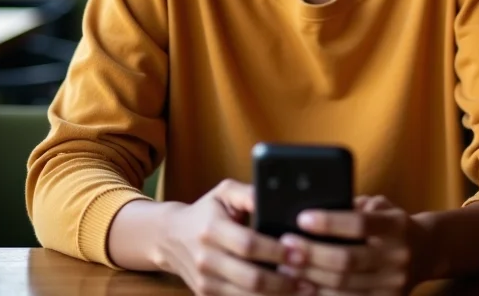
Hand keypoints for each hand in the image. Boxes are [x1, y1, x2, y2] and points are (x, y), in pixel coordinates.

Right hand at [156, 179, 304, 294]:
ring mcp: (204, 282)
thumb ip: (249, 193)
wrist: (170, 237)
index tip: (299, 251)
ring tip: (303, 290)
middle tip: (309, 278)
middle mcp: (205, 259)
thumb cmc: (206, 210)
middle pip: (249, 277)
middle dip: (282, 280)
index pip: (247, 244)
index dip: (274, 250)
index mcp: (211, 229)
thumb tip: (273, 195)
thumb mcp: (224, 192)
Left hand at [278, 196, 429, 295]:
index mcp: (397, 226)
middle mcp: (398, 257)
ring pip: (344, 287)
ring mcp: (394, 286)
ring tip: (286, 267)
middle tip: (285, 245)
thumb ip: (353, 207)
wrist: (428, 251)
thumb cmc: (391, 223)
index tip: (302, 218)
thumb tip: (313, 208)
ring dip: (311, 278)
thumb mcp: (380, 206)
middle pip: (348, 260)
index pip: (360, 223)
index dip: (329, 222)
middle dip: (312, 254)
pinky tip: (304, 286)